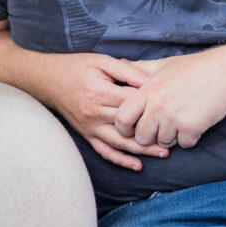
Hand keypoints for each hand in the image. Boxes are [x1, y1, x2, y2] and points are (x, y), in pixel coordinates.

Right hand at [42, 53, 170, 170]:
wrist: (48, 80)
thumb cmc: (76, 67)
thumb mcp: (101, 61)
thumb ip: (126, 70)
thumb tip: (149, 81)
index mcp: (100, 92)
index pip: (132, 102)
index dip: (151, 104)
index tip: (170, 104)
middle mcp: (94, 112)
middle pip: (129, 125)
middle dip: (153, 130)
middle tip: (176, 134)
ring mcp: (90, 127)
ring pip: (120, 143)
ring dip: (142, 150)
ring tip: (164, 153)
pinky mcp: (86, 135)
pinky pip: (104, 151)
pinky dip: (121, 160)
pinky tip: (137, 166)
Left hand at [115, 47, 225, 148]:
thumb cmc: (193, 68)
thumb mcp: (163, 64)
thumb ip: (139, 68)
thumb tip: (120, 62)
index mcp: (148, 90)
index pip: (122, 117)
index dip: (123, 127)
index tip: (131, 128)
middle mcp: (158, 105)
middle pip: (141, 136)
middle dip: (149, 136)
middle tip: (160, 127)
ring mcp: (174, 117)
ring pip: (163, 142)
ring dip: (171, 137)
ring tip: (180, 120)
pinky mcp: (192, 128)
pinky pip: (184, 144)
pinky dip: (189, 138)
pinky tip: (195, 123)